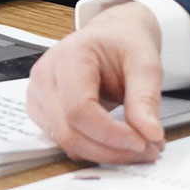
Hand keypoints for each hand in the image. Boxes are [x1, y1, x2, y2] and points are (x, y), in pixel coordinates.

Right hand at [25, 1, 164, 163]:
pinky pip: (63, 142)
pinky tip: (115, 143)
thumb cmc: (123, 42)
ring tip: (135, 146)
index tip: (142, 143)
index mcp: (69, 55)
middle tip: (147, 151)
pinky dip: (92, 149)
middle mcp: (46, 75)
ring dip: (102, 154)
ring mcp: (38, 94)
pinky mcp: (42, 111)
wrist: (111, 35)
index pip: (79, 108)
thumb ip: (146, 98)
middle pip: (68, 132)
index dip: (110, 134)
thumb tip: (150, 134)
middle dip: (110, 150)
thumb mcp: (145, 62)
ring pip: (64, 142)